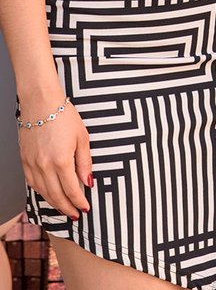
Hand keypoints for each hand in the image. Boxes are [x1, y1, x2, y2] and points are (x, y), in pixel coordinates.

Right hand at [18, 98, 91, 219]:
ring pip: (43, 192)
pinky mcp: (25, 161)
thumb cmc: (63, 116)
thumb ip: (85, 162)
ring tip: (64, 208)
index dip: (79, 202)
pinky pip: (33, 184)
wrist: (41, 103)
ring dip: (54, 203)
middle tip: (75, 215)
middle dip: (67, 208)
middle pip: (56, 196)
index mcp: (61, 161)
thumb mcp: (82, 137)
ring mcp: (32, 165)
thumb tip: (88, 182)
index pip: (71, 190)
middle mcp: (44, 166)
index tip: (85, 208)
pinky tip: (49, 194)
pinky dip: (42, 192)